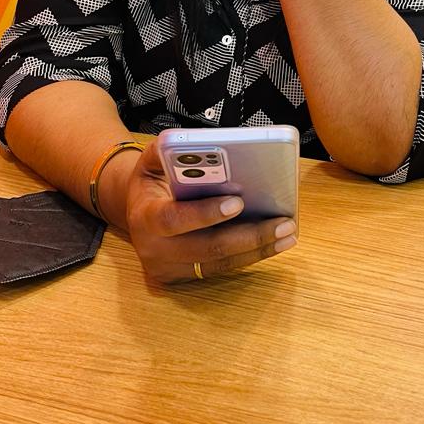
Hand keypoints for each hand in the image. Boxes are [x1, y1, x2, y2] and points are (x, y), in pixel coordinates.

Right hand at [125, 140, 297, 283]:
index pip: (173, 219)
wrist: (135, 212)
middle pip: (207, 249)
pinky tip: (274, 242)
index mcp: (144, 216)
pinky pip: (221, 269)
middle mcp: (153, 249)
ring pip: (219, 264)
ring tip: (288, 233)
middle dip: (250, 236)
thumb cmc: (152, 181)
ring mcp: (167, 269)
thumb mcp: (152, 159)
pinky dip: (249, 256)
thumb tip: (200, 145)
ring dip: (258, 250)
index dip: (205, 213)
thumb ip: (170, 148)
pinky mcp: (183, 279)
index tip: (238, 202)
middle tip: (284, 223)